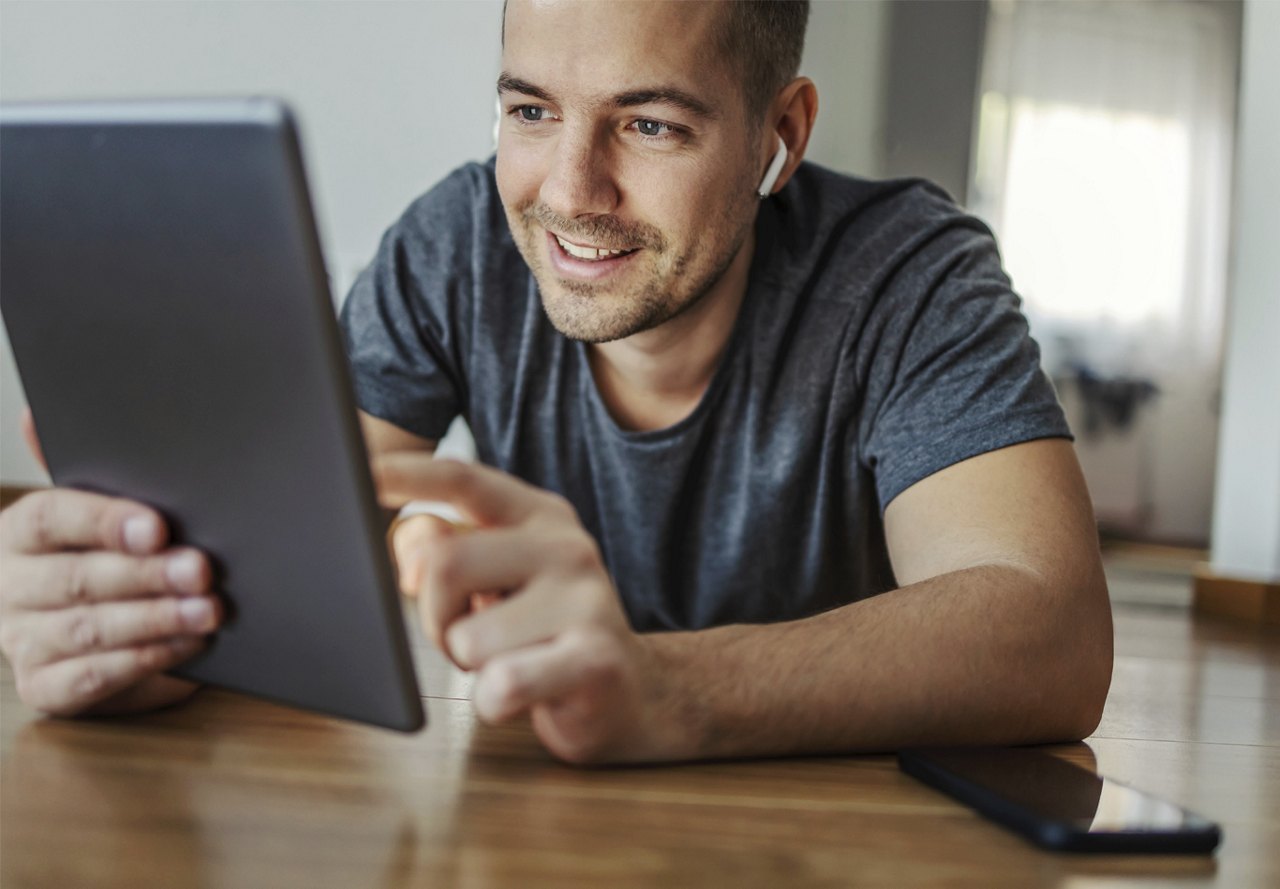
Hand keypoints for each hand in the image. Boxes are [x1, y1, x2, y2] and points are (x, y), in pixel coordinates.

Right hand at [0, 409, 220, 715]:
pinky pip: (92, 679)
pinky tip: (189, 645)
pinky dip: (145, 662)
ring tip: (208, 611)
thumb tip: (34, 413)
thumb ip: (79, 465)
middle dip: (145, 576)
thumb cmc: (106, 552)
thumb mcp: (102, 507)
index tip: (157, 526)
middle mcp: (10, 587)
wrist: (97, 624)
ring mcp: (22, 642)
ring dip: (155, 621)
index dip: (103, 521)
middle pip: (76, 579)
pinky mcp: (45, 689)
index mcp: (19, 532)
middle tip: (201, 570)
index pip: (49, 518)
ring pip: (87, 631)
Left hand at [377, 455, 694, 763]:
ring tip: (510, 663)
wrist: (626, 693)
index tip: (362, 472)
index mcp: (538, 516)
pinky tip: (526, 694)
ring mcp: (587, 600)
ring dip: (471, 668)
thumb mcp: (495, 583)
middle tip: (463, 638)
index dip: (409, 475)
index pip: (465, 480)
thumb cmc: (542, 633)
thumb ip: (447, 553)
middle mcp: (567, 546)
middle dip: (434, 618)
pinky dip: (494, 702)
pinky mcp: (597, 659)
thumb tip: (411, 547)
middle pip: (443, 565)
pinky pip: (503, 684)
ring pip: (467, 639)